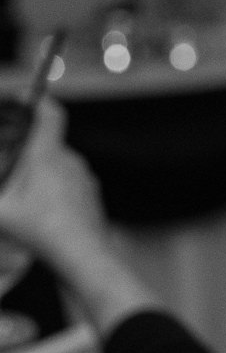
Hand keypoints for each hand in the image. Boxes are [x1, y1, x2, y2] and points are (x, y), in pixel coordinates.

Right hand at [0, 100, 151, 332]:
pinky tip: (39, 207)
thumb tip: (1, 180)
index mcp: (48, 156)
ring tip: (20, 192)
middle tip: (9, 162)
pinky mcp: (90, 194)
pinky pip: (67, 183)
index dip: (37, 101)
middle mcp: (70, 161)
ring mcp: (83, 177)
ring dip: (38, 172)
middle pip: (47, 142)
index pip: (50, 114)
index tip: (23, 97)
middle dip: (26, 148)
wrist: (82, 254)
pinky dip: (51, 188)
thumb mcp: (1, 209)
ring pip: (56, 165)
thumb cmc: (41, 230)